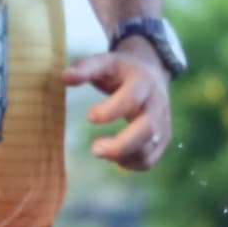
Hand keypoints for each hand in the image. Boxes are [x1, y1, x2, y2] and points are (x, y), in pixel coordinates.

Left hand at [64, 42, 172, 171]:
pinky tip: (114, 158)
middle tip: (94, 149)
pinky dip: (132, 163)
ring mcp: (163, 123)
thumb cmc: (121, 70)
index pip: (131, 99)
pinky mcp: (163, 138)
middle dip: (121, 144)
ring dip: (124, 156)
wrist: (151, 71)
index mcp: (143, 82)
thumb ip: (86, 68)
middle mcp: (157, 104)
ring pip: (150, 148)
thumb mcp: (105, 62)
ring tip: (99, 151)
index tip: (89, 116)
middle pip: (147, 129)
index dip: (111, 110)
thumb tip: (65, 76)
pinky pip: (151, 158)